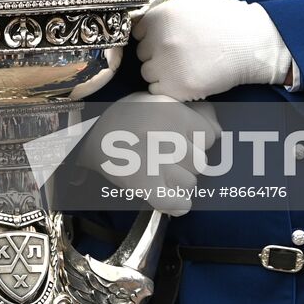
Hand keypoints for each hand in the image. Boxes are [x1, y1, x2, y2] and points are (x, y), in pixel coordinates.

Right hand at [78, 91, 219, 215]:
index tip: (180, 138)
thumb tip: (216, 130)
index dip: (196, 139)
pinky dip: (176, 203)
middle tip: (164, 155)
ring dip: (177, 181)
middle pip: (200, 161)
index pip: (209, 136)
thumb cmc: (124, 117)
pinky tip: (166, 192)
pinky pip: (177, 203)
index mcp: (171, 111)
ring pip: (190, 183)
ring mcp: (156, 163)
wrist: (87, 138)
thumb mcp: (155, 100)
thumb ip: (188, 111)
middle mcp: (167, 135)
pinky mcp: (144, 186)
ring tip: (157, 171)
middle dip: (186, 161)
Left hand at [133, 0, 293, 100]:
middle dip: (157, 52)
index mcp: (159, 15)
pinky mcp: (178, 87)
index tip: (165, 37)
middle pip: (142, 52)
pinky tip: (186, 76)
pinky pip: (158, 91)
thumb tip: (147, 1)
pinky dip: (169, 87)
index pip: (137, 31)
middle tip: (180, 50)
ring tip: (184, 63)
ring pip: (148, 72)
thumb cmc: (224, 17)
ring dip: (161, 71)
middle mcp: (159, 40)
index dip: (151, 35)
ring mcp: (167, 65)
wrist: (251, 43)